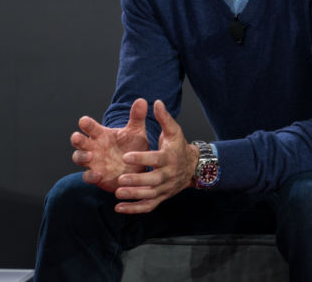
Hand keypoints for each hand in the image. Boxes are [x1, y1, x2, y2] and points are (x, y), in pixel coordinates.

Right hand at [70, 98, 148, 192]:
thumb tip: (141, 100)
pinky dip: (90, 175)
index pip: (90, 126)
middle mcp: (94, 147)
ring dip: (81, 156)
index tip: (84, 121)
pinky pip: (88, 176)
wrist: (139, 169)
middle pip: (79, 141)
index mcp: (102, 134)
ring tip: (90, 156)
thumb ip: (137, 118)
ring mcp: (93, 162)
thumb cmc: (134, 147)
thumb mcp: (136, 132)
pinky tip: (98, 175)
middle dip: (77, 139)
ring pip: (79, 157)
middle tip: (78, 137)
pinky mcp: (96, 176)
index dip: (86, 123)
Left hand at [113, 100, 199, 214]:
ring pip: (150, 194)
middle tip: (120, 178)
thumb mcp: (174, 131)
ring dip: (134, 195)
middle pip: (153, 180)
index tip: (126, 156)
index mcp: (170, 157)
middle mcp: (168, 175)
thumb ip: (164, 118)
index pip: (155, 159)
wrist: (193, 167)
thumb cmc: (178, 146)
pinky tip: (119, 208)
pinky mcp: (161, 198)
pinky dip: (134, 209)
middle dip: (137, 180)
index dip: (141, 158)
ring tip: (118, 192)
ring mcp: (165, 188)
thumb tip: (156, 102)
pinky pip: (148, 206)